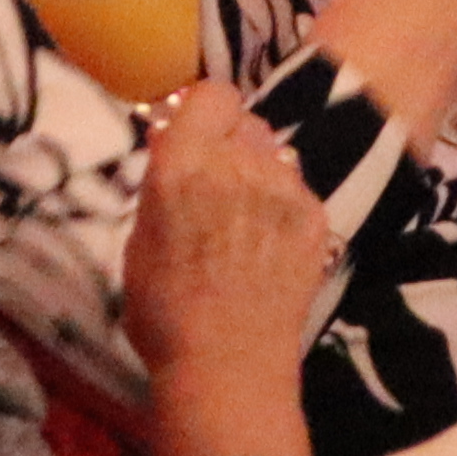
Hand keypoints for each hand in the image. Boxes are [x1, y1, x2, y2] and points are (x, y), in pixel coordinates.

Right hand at [119, 82, 331, 455]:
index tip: (195, 136)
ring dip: (259, 173)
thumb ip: (164, 185)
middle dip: (231, 144)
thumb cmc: (163, 309)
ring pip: (276, 153)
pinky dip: (284, 205)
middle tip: (217, 184)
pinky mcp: (316, 212)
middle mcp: (239, 161)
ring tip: (244, 221)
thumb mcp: (139, 241)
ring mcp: (285, 185)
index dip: (204, 112)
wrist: (227, 361)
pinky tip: (269, 245)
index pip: (210, 94)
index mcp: (183, 164)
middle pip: (246, 123)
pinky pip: (298, 188)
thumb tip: (177, 149)